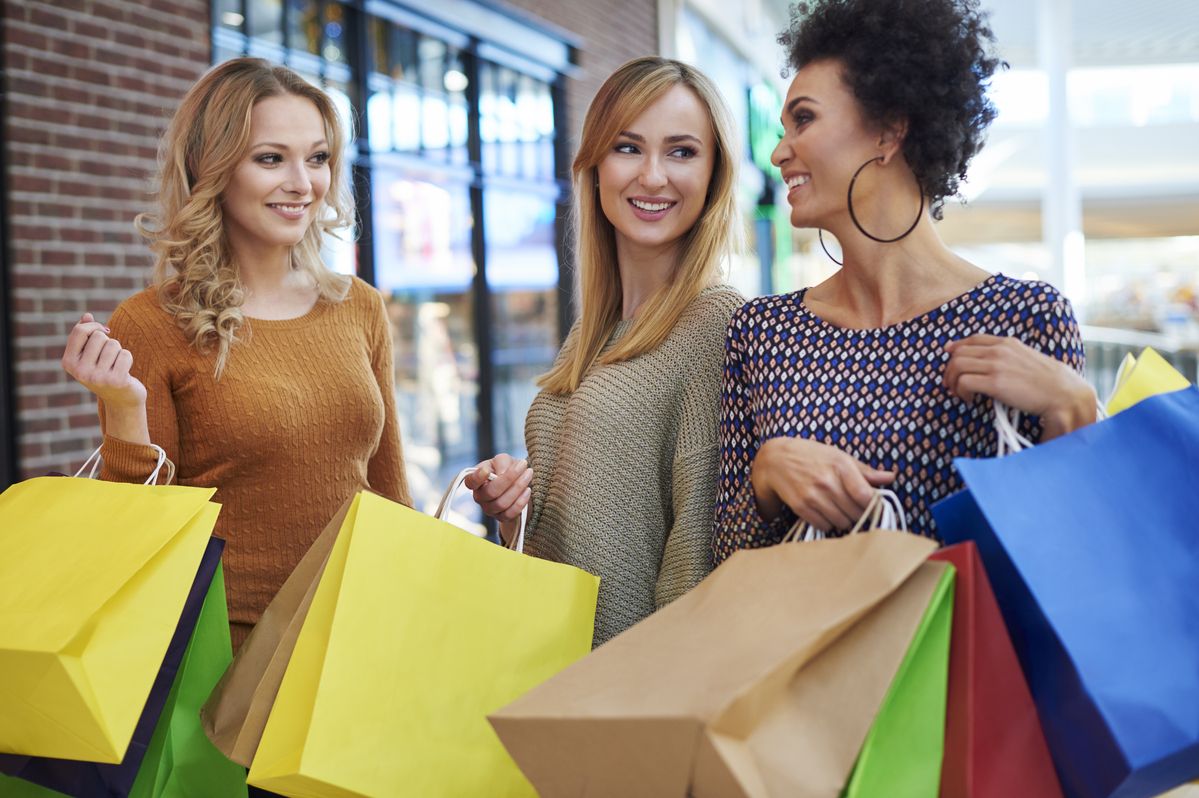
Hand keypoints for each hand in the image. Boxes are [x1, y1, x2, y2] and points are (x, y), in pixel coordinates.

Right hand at [62, 313, 149, 444]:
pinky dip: (128, 358)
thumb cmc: (105, 371)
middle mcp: (80, 372)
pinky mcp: (116, 380)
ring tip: (115, 365)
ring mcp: (97, 377)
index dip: (93, 326)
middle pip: (98, 336)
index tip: (102, 332)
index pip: (79, 331)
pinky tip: (125, 371)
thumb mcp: (90, 354)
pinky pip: (125, 354)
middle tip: (108, 358)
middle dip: (107, 342)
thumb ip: (86, 335)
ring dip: (118, 351)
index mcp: (68, 363)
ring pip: (113, 344)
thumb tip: (87, 315)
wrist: (121, 399)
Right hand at [463, 453, 532, 543]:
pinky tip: (528, 490)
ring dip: (518, 487)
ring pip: (502, 503)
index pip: (470, 482)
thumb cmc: (506, 468)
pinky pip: (510, 513)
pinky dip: (521, 501)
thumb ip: (501, 462)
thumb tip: (503, 473)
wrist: (518, 482)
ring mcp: (489, 509)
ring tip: (528, 475)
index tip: (487, 470)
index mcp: (475, 480)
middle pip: (491, 492)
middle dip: (509, 478)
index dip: (477, 478)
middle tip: (523, 466)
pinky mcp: (501, 517)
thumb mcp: (503, 460)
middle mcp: (479, 496)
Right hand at [751, 437, 894, 531]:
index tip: (873, 504)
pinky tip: (824, 512)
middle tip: (854, 507)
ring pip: (842, 522)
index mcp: (841, 466)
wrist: (775, 460)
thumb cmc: (810, 456)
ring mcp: (813, 496)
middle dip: (859, 513)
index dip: (873, 504)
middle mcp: (827, 482)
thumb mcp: (838, 456)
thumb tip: (891, 477)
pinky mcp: (801, 507)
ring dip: (844, 519)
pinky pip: (824, 526)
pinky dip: (827, 523)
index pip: (866, 496)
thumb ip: (865, 470)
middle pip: (856, 512)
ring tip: (838, 509)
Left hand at [944, 334, 1095, 439]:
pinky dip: (961, 392)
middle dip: (950, 369)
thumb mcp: (1027, 359)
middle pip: (959, 352)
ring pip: (957, 366)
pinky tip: (969, 400)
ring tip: (959, 394)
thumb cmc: (1048, 382)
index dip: (957, 346)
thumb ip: (1009, 357)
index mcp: (1008, 343)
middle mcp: (1000, 350)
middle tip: (951, 384)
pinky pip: (964, 382)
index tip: (949, 354)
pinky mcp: (995, 383)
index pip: (973, 339)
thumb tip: (992, 364)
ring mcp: (996, 365)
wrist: (1064, 394)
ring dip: (952, 381)